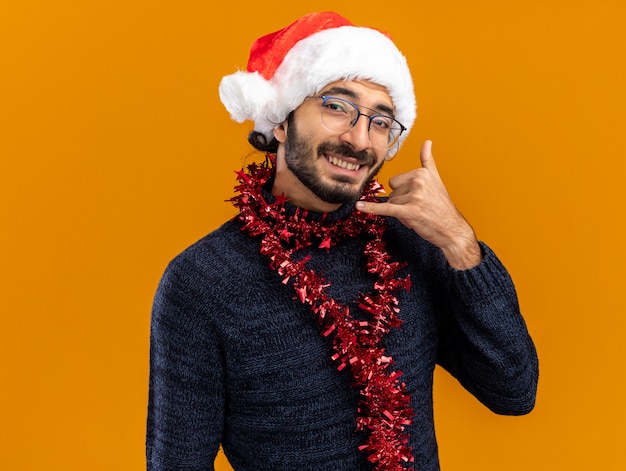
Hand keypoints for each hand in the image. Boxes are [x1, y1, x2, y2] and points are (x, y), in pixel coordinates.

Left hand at [356, 140, 481, 268]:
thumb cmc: (442, 206)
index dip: (404, 193)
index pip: (395, 181)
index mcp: (421, 173)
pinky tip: (359, 207)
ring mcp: (414, 196)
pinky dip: (371, 209)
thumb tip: (427, 141)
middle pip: (392, 192)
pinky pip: (385, 208)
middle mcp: (418, 182)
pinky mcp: (410, 211)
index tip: (419, 198)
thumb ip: (428, 160)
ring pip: (392, 203)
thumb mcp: (436, 179)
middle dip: (401, 203)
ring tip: (418, 215)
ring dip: (401, 213)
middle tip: (419, 209)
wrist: (452, 229)